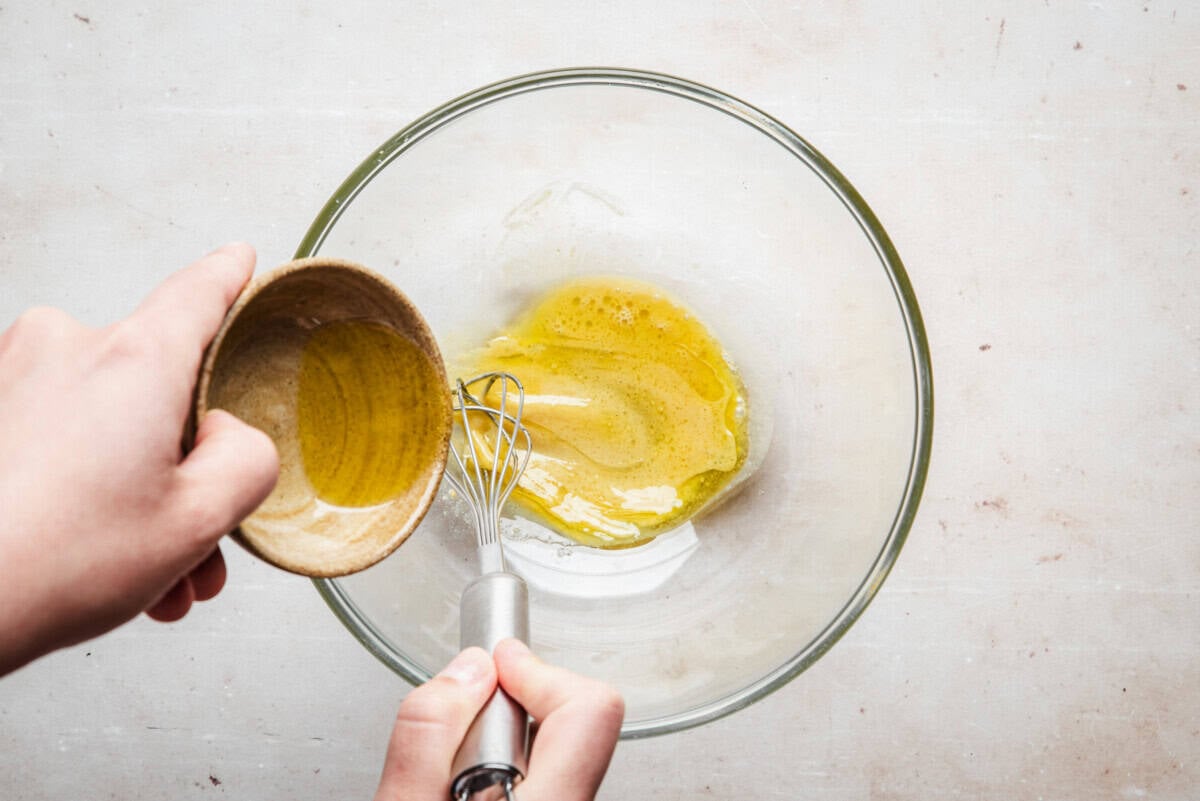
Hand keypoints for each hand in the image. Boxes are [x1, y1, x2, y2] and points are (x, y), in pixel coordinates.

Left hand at [0, 243, 278, 675]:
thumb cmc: (53, 563)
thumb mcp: (199, 520)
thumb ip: (250, 459)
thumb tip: (230, 437)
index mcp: (134, 360)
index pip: (200, 292)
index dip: (230, 278)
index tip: (239, 261)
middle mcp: (67, 348)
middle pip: (158, 391)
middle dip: (187, 467)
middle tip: (198, 541)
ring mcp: (13, 375)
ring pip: (109, 425)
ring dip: (139, 493)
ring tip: (150, 575)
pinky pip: (59, 436)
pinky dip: (86, 487)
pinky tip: (97, 557)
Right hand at [376, 639, 623, 800]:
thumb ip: (428, 738)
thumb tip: (466, 669)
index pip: (590, 707)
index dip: (536, 669)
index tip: (495, 662)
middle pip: (574, 716)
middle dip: (511, 703)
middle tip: (461, 727)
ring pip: (557, 744)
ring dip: (503, 738)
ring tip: (453, 771)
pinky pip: (548, 767)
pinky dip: (505, 762)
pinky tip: (464, 787)